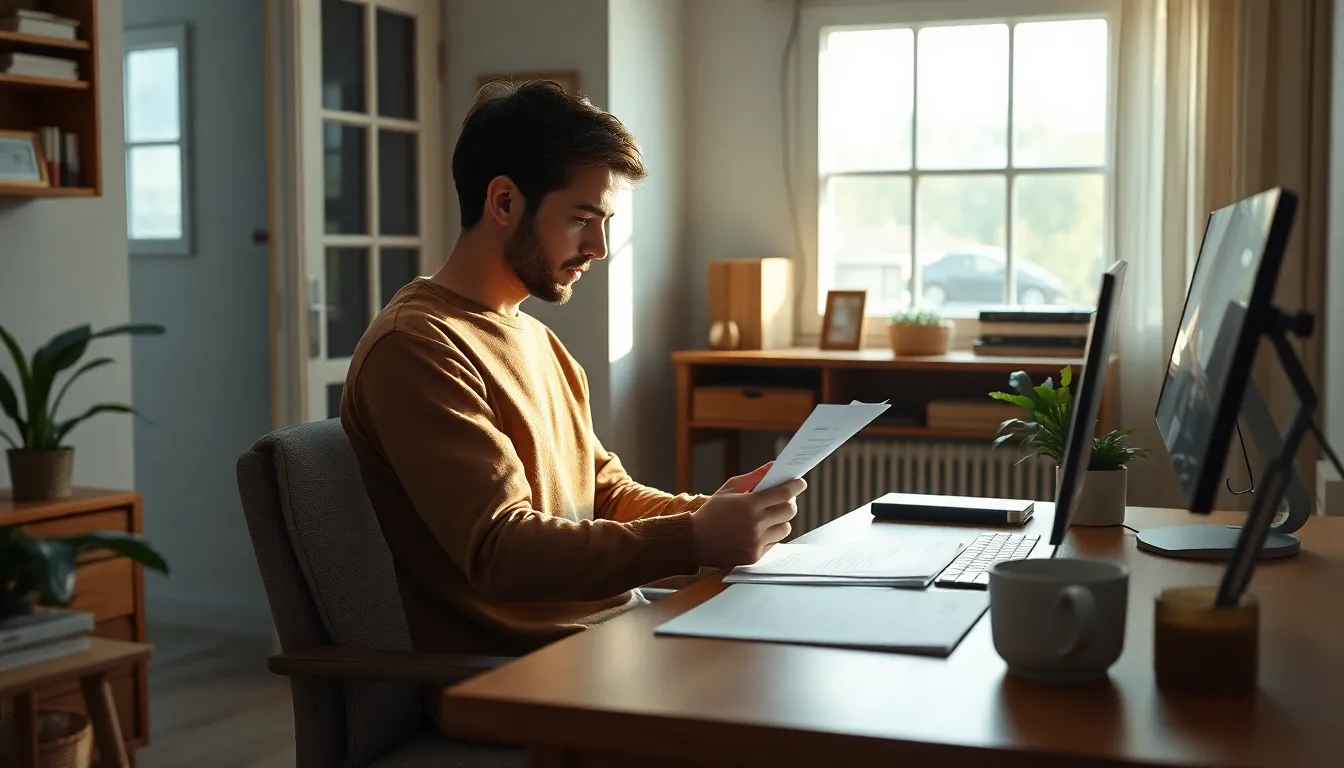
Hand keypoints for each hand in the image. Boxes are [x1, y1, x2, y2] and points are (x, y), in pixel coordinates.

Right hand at [691, 463, 805, 567]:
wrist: (694, 540)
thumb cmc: (712, 512)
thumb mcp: (729, 489)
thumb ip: (754, 477)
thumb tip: (773, 466)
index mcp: (749, 504)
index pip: (783, 493)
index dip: (796, 486)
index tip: (800, 482)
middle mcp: (755, 524)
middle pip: (789, 511)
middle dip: (790, 503)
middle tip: (785, 499)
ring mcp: (755, 542)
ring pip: (785, 528)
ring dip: (781, 521)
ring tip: (769, 517)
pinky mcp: (754, 556)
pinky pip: (774, 543)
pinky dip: (770, 536)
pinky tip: (758, 532)